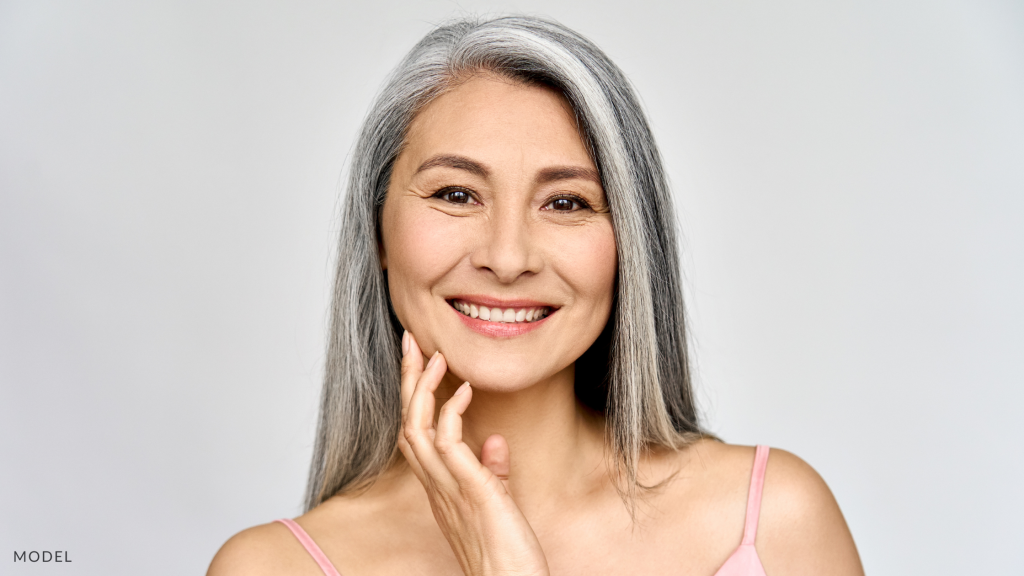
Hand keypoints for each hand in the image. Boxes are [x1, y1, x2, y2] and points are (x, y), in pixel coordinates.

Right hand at [397, 331, 549, 575]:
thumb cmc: (507, 554)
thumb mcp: (497, 504)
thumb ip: (492, 473)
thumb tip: (494, 442)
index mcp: (440, 488)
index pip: (415, 433)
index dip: (413, 396)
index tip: (420, 361)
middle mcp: (436, 487)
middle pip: (406, 422)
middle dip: (406, 379)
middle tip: (411, 340)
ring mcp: (448, 489)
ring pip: (415, 427)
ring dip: (422, 387)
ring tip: (435, 354)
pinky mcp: (471, 491)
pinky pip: (447, 442)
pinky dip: (452, 410)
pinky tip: (466, 388)